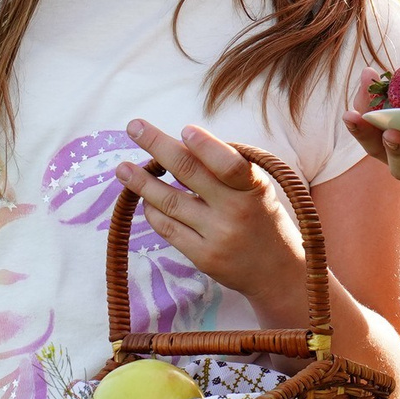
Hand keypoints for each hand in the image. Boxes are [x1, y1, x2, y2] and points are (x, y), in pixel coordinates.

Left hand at [116, 120, 306, 323]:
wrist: (277, 271)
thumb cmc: (261, 217)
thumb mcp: (256, 189)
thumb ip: (225, 169)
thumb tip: (174, 147)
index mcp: (254, 187)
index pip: (229, 164)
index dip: (206, 146)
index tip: (184, 129)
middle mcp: (236, 211)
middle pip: (189, 172)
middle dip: (157, 145)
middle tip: (133, 127)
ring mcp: (218, 236)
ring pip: (169, 202)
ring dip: (141, 182)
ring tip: (122, 168)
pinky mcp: (203, 257)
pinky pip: (167, 228)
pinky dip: (152, 210)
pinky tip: (144, 199)